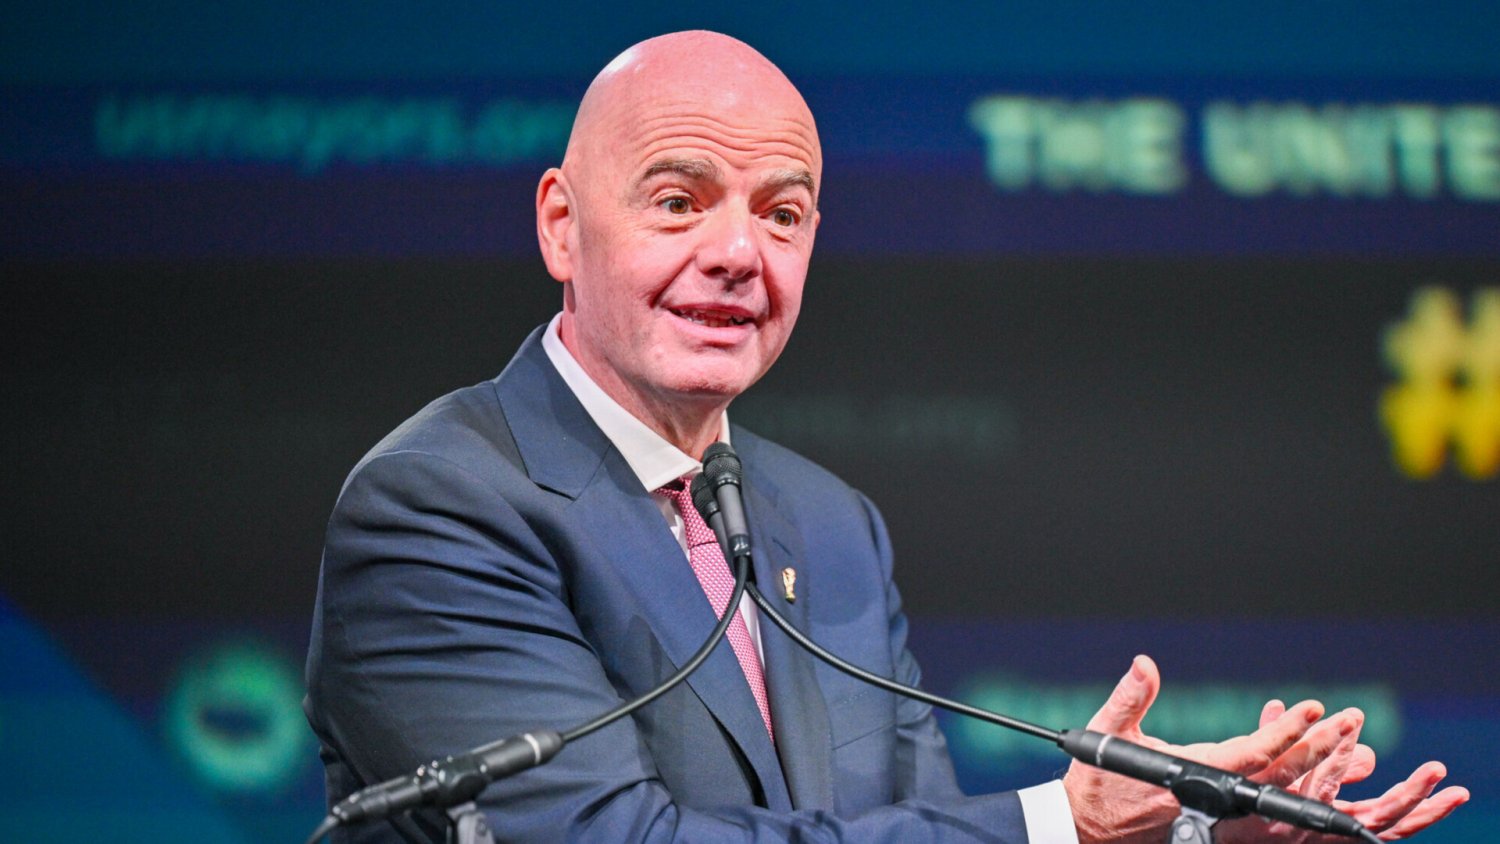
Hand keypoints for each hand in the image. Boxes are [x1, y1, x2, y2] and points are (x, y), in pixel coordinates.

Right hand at [1062, 656, 1467, 842]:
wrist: (1092, 827)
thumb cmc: (1099, 781)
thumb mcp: (1108, 732)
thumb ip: (1130, 696)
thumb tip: (1144, 664)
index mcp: (1194, 772)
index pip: (1253, 752)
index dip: (1286, 732)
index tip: (1315, 709)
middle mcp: (1215, 794)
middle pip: (1278, 772)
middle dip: (1318, 746)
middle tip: (1350, 721)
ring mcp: (1222, 807)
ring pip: (1279, 785)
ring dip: (1317, 764)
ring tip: (1354, 744)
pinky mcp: (1222, 811)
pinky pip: (1268, 793)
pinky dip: (1297, 777)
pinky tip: (1318, 763)